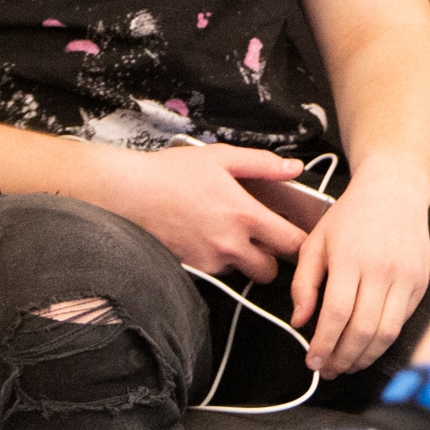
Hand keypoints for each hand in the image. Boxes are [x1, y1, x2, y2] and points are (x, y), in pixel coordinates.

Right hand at [105, 144, 309, 280]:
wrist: (130, 194)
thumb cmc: (172, 173)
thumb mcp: (222, 157)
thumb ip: (263, 164)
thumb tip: (294, 168)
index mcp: (244, 215)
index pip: (291, 243)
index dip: (299, 239)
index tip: (296, 232)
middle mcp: (230, 245)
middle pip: (270, 271)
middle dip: (272, 258)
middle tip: (264, 238)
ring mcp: (210, 261)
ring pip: (243, 272)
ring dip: (244, 259)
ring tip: (230, 233)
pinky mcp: (193, 270)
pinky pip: (218, 272)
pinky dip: (220, 260)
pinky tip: (208, 237)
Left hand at [286, 170, 429, 376]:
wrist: (394, 191)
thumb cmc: (351, 216)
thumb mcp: (316, 242)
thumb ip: (304, 283)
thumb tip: (300, 322)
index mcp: (350, 258)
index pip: (336, 314)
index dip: (323, 345)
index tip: (312, 361)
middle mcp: (382, 269)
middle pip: (363, 330)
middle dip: (343, 358)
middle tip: (328, 370)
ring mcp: (406, 277)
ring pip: (387, 333)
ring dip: (365, 357)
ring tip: (347, 364)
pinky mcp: (421, 282)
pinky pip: (402, 322)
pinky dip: (383, 341)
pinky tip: (367, 345)